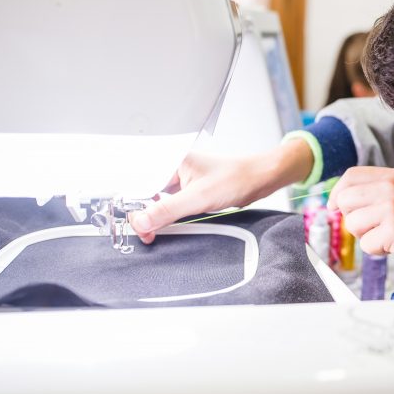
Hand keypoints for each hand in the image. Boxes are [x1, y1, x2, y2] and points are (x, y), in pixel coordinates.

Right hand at [130, 139, 312, 242]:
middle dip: (143, 214)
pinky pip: (170, 207)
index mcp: (170, 160)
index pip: (139, 183)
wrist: (260, 181)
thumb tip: (141, 222)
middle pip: (145, 194)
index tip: (135, 224)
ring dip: (155, 218)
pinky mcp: (189, 193)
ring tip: (153, 233)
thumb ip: (167, 210)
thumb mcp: (198, 198)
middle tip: (146, 234)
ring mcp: (181, 181)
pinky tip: (167, 227)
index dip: (133, 205)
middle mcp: (172, 169)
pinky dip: (167, 218)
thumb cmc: (236, 178)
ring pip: (157, 202)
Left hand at [328, 167, 393, 295]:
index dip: (338, 193)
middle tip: (374, 228)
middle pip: (345, 200)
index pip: (350, 176)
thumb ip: (379, 193)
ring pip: (352, 224)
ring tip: (390, 237)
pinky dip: (378, 251)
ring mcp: (392, 207)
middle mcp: (391, 187)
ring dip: (366, 237)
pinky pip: (366, 244)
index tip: (336, 207)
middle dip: (353, 218)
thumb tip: (341, 200)